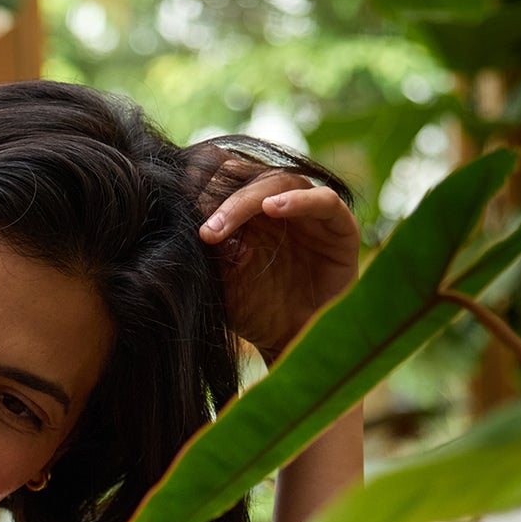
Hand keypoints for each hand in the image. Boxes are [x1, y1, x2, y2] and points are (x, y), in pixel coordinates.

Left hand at [197, 158, 359, 363]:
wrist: (294, 344)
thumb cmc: (257, 314)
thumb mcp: (225, 283)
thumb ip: (213, 251)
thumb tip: (189, 221)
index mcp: (249, 212)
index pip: (227, 180)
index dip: (204, 187)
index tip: (180, 209)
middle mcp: (278, 205)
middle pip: (249, 177)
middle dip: (221, 196)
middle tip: (202, 226)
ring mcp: (309, 212)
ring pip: (279, 183)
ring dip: (248, 200)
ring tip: (222, 223)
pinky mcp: (340, 225)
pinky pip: (322, 201)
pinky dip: (298, 201)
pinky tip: (273, 208)